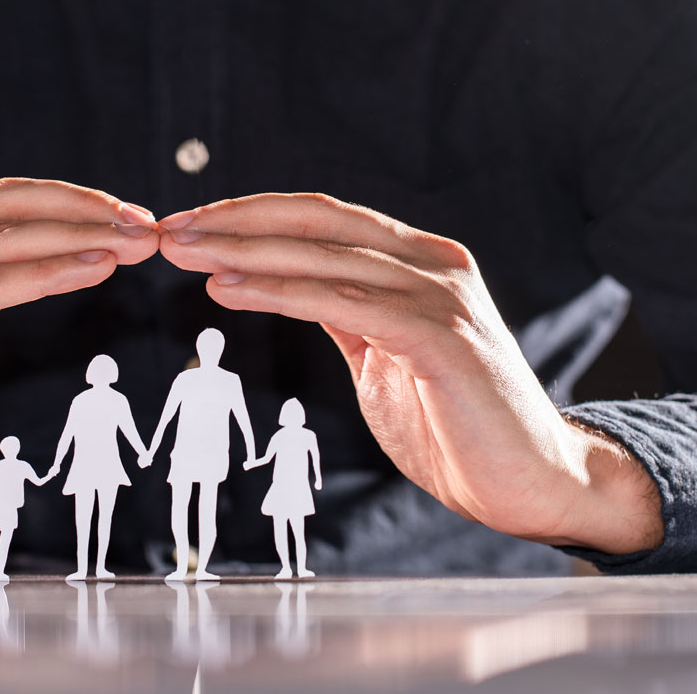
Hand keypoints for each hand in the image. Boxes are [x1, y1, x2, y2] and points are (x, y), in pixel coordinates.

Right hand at [0, 178, 158, 541]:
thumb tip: (40, 270)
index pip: (2, 201)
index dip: (73, 203)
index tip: (134, 218)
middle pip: (6, 205)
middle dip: (87, 211)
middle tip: (150, 226)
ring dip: (77, 237)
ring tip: (136, 244)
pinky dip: (41, 274)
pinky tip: (91, 270)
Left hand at [158, 193, 659, 553]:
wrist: (530, 482)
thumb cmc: (458, 428)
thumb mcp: (386, 358)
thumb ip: (347, 315)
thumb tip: (284, 284)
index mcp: (421, 264)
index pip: (326, 217)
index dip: (254, 214)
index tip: (190, 224)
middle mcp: (435, 266)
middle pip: (320, 221)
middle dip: (236, 221)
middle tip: (166, 230)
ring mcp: (441, 298)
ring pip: (326, 257)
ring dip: (246, 251)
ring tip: (183, 254)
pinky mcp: (439, 339)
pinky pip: (344, 304)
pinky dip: (280, 292)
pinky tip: (229, 290)